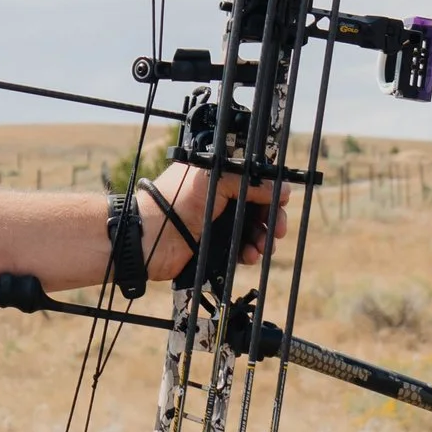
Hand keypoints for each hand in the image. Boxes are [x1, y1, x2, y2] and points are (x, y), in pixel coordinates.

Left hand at [143, 157, 284, 280]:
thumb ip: (249, 182)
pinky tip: (250, 255)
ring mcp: (217, 221)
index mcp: (218, 175)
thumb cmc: (175, 201)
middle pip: (257, 206)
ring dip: (262, 238)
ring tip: (263, 246)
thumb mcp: (215, 180)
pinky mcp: (215, 244)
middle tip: (278, 229)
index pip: (253, 180)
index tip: (281, 202)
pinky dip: (249, 252)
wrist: (150, 237)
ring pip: (252, 229)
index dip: (269, 191)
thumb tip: (280, 189)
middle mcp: (219, 197)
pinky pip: (241, 248)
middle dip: (271, 218)